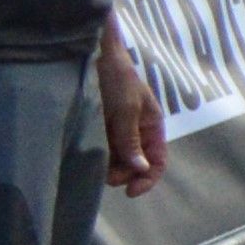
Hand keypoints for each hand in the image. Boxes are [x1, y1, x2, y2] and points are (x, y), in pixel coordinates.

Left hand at [97, 36, 165, 197]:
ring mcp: (117, 129)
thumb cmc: (117, 76)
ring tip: (94, 165)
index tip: (130, 192)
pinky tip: (87, 155)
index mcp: (151, 125)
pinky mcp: (99, 126)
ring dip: (109, 167)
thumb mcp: (127, 108)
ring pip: (117, 159)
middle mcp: (136, 130)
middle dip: (123, 174)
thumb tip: (141, 168)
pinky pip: (102, 148)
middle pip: (136, 164)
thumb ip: (131, 138)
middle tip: (104, 176)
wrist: (93, 53)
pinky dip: (97, 156)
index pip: (158, 160)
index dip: (148, 179)